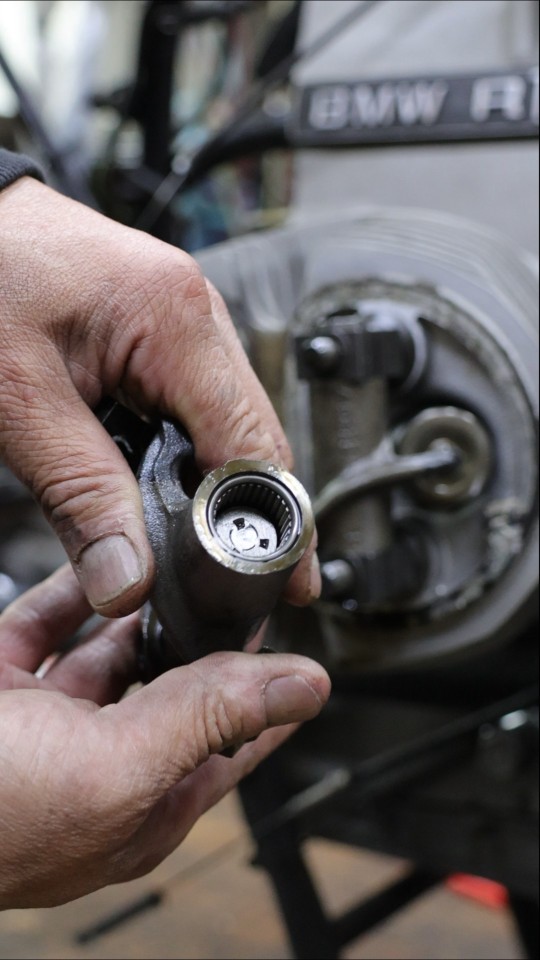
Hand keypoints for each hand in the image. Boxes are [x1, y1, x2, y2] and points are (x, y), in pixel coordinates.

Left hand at [0, 178, 319, 615]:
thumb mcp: (18, 400)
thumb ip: (79, 494)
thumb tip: (128, 580)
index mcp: (176, 318)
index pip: (252, 443)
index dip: (271, 522)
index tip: (279, 585)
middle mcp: (198, 315)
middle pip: (255, 439)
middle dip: (249, 517)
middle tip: (241, 587)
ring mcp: (188, 323)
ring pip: (231, 430)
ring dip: (221, 492)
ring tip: (208, 555)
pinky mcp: (167, 336)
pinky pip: (200, 412)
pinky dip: (192, 461)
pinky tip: (176, 498)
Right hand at [0, 566, 329, 907]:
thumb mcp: (117, 767)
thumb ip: (210, 719)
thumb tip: (307, 688)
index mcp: (139, 800)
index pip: (230, 739)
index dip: (262, 689)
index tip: (285, 633)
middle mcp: (96, 764)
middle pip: (171, 687)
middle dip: (198, 635)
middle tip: (225, 580)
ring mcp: (44, 725)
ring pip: (107, 653)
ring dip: (137, 610)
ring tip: (170, 563)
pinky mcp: (0, 686)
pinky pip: (46, 630)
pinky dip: (71, 597)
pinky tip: (94, 568)